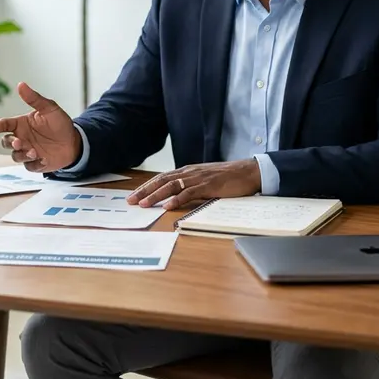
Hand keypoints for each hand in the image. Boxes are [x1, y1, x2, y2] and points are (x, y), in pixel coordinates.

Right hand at [0, 82, 80, 171]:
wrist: (74, 142)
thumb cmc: (60, 124)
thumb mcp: (49, 108)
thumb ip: (35, 99)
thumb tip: (21, 84)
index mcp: (22, 124)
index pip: (5, 124)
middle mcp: (22, 138)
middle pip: (6, 142)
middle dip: (10, 143)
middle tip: (19, 142)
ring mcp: (27, 151)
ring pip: (16, 156)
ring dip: (22, 154)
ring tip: (34, 152)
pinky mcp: (35, 163)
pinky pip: (29, 166)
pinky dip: (34, 164)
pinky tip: (43, 159)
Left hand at [126, 159, 261, 208]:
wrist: (248, 172)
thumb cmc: (227, 178)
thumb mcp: (204, 180)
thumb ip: (189, 186)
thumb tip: (174, 197)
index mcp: (187, 172)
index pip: (161, 178)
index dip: (146, 187)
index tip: (133, 196)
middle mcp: (189, 173)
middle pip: (162, 181)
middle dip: (145, 191)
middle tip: (131, 201)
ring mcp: (198, 179)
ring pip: (172, 186)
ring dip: (156, 196)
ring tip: (144, 204)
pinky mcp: (209, 186)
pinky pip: (190, 193)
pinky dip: (178, 199)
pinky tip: (168, 206)